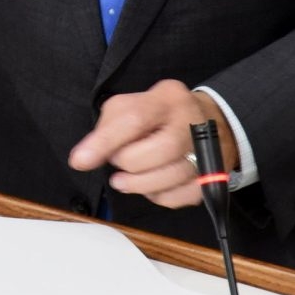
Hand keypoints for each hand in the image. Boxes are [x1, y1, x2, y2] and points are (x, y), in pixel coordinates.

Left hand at [67, 79, 235, 209]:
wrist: (211, 123)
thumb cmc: (160, 115)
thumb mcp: (131, 106)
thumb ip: (108, 127)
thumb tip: (86, 157)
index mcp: (167, 98)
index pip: (134, 119)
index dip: (104, 143)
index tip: (79, 161)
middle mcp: (192, 122)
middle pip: (156, 152)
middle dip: (127, 164)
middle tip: (119, 162)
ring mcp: (208, 151)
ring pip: (169, 178)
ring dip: (139, 185)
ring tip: (126, 180)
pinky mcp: (214, 178)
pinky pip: (181, 197)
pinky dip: (159, 196)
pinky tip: (153, 185)